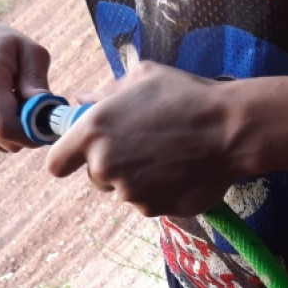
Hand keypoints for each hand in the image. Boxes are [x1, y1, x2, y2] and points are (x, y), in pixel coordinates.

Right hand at [0, 16, 50, 151]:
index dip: (32, 133)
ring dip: (10, 132)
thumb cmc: (1, 46)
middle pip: (5, 141)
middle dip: (25, 132)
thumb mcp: (29, 51)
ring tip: (5, 102)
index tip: (45, 123)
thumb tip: (46, 110)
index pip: (6, 127)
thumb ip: (37, 80)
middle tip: (28, 108)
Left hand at [46, 61, 244, 216]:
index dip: (68, 158)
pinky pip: (149, 202)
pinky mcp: (154, 209)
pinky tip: (180, 170)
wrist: (231, 130)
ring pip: (124, 190)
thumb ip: (104, 94)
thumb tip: (81, 102)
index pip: (56, 163)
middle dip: (111, 166)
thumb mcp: (142, 78)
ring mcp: (130, 192)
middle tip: (140, 146)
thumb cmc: (187, 96)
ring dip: (138, 178)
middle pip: (95, 177)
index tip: (80, 154)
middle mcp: (105, 166)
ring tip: (168, 156)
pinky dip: (160, 191)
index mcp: (93, 132)